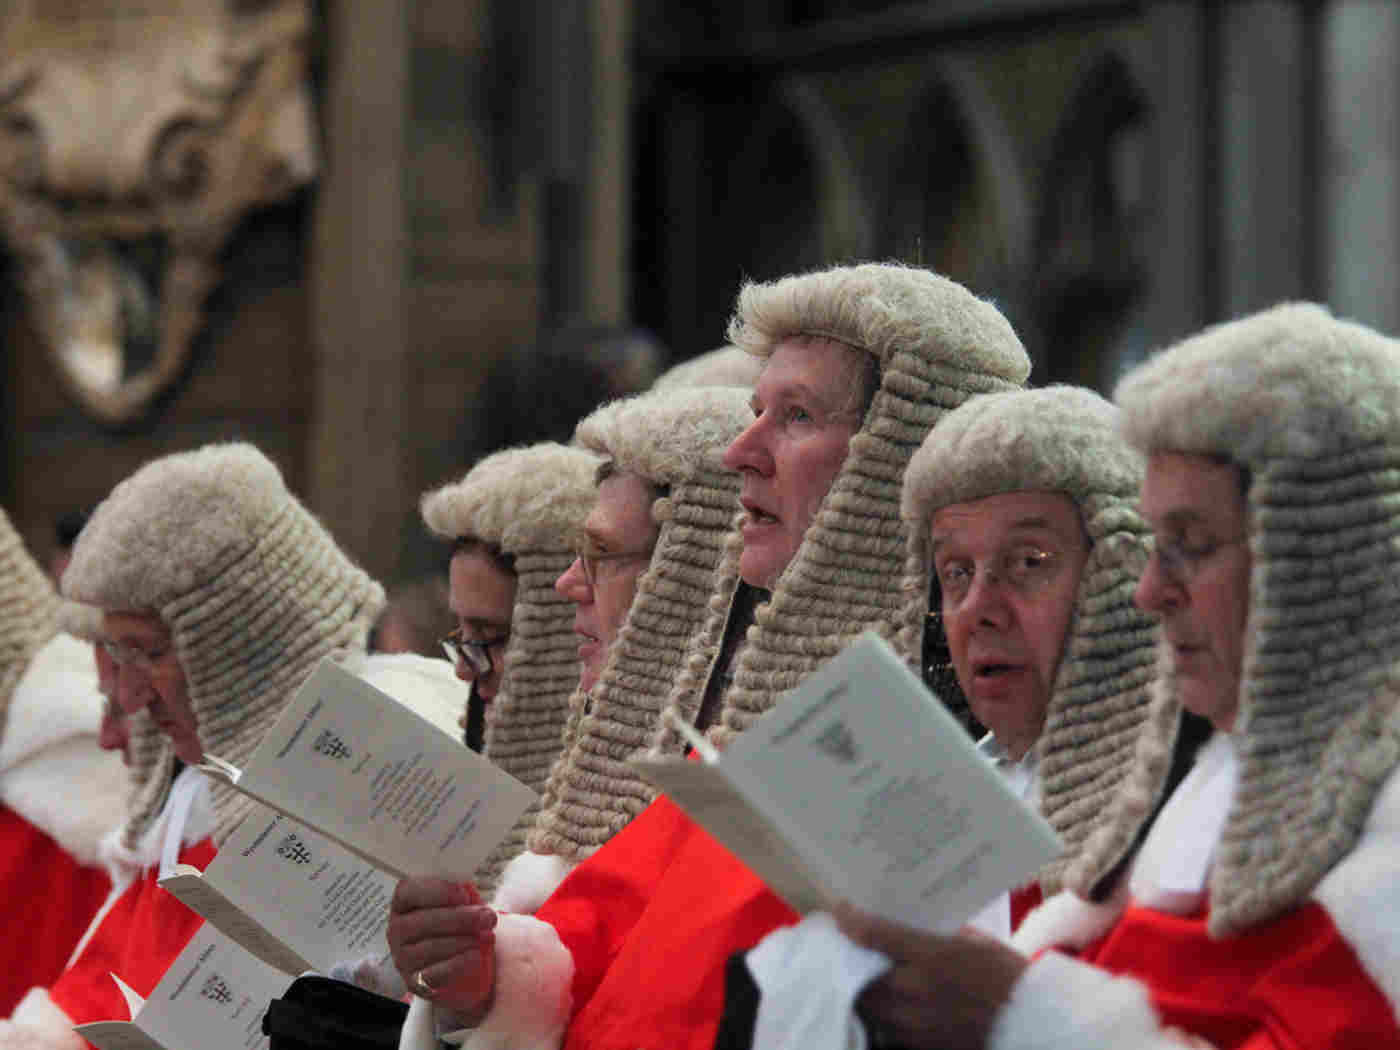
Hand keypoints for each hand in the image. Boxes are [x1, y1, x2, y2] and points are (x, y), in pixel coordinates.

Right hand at [387, 877, 496, 1018]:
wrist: (461, 963)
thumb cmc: (456, 926)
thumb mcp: (457, 904)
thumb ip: (460, 895)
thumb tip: (470, 891)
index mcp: (404, 903)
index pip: (408, 891)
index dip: (437, 891)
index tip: (464, 893)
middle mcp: (397, 930)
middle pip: (422, 921)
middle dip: (459, 918)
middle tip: (485, 917)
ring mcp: (402, 957)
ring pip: (429, 947)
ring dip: (461, 940)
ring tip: (485, 936)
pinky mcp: (414, 982)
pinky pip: (433, 974)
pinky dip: (458, 963)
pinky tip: (475, 956)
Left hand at [835, 902, 1027, 1049]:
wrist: (1033, 1027)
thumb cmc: (1009, 977)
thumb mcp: (977, 942)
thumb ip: (943, 935)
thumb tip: (918, 926)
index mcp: (931, 956)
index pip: (877, 935)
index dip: (851, 921)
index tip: (839, 911)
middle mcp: (915, 991)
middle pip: (860, 975)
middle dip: (849, 960)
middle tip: (844, 946)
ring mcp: (914, 1024)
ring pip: (869, 1006)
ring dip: (862, 990)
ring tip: (858, 976)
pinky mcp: (920, 1046)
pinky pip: (887, 1029)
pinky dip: (881, 1015)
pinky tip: (885, 1005)